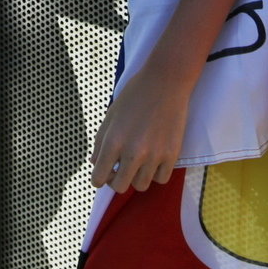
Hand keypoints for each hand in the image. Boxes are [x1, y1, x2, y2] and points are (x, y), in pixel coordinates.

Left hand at [90, 62, 191, 191]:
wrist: (166, 81)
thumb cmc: (135, 95)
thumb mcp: (110, 115)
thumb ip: (100, 142)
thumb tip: (95, 163)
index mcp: (113, 141)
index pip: (98, 179)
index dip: (99, 178)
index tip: (106, 171)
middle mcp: (132, 151)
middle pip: (120, 187)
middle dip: (117, 180)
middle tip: (121, 168)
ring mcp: (154, 155)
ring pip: (141, 185)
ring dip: (137, 176)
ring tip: (140, 161)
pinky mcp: (172, 154)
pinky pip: (161, 179)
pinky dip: (156, 172)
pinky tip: (155, 158)